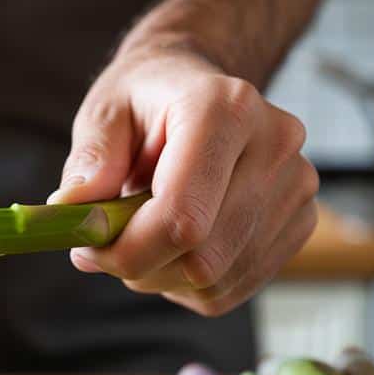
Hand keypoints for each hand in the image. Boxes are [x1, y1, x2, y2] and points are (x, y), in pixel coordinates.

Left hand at [49, 46, 317, 316]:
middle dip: (140, 265)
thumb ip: (89, 161)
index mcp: (226, 108)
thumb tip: (73, 211)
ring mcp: (297, 186)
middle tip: (106, 244)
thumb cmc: (147, 100)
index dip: (128, 250)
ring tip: (143, 233)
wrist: (200, 87)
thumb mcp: (104, 112)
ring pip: (216, 281)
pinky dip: (191, 284)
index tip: (87, 249)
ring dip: (162, 276)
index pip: (183, 216)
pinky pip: (234, 287)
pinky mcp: (300, 220)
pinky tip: (176, 244)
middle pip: (201, 258)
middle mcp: (275, 144)